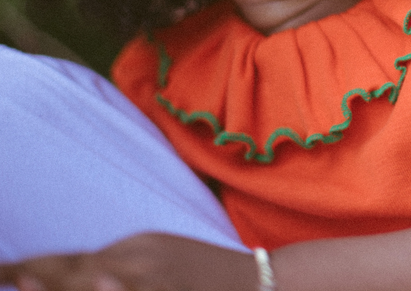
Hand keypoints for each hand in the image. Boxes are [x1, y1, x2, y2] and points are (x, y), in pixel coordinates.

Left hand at [0, 234, 254, 290]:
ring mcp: (160, 272)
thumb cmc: (205, 278)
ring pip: (102, 281)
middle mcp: (143, 254)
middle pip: (78, 268)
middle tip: (6, 277)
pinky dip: (120, 290)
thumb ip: (117, 267)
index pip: (70, 259)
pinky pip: (146, 290)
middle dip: (39, 277)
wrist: (261, 280)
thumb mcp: (159, 258)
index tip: (0, 275)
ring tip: (26, 280)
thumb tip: (81, 277)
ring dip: (65, 284)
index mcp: (134, 247)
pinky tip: (104, 284)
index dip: (30, 268)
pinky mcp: (177, 286)